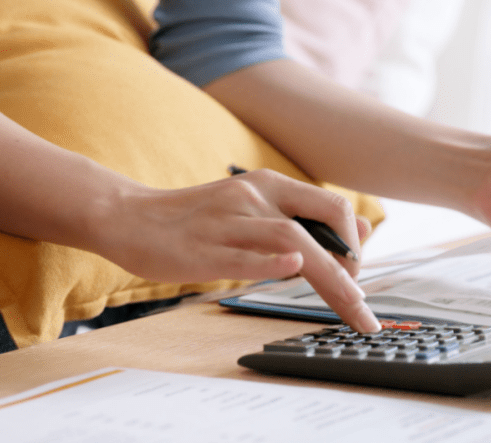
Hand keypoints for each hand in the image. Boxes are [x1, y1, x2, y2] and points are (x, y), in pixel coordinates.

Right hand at [96, 168, 379, 332]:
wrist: (128, 217)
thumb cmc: (192, 221)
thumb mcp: (250, 208)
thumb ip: (299, 218)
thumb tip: (361, 231)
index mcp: (267, 185)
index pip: (331, 207)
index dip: (355, 242)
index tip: (358, 277)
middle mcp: (252, 196)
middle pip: (320, 223)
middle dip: (352, 268)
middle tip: (361, 306)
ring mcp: (227, 221)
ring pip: (290, 238)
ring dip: (328, 274)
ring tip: (348, 305)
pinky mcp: (202, 249)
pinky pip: (242, 254)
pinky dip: (271, 261)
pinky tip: (292, 267)